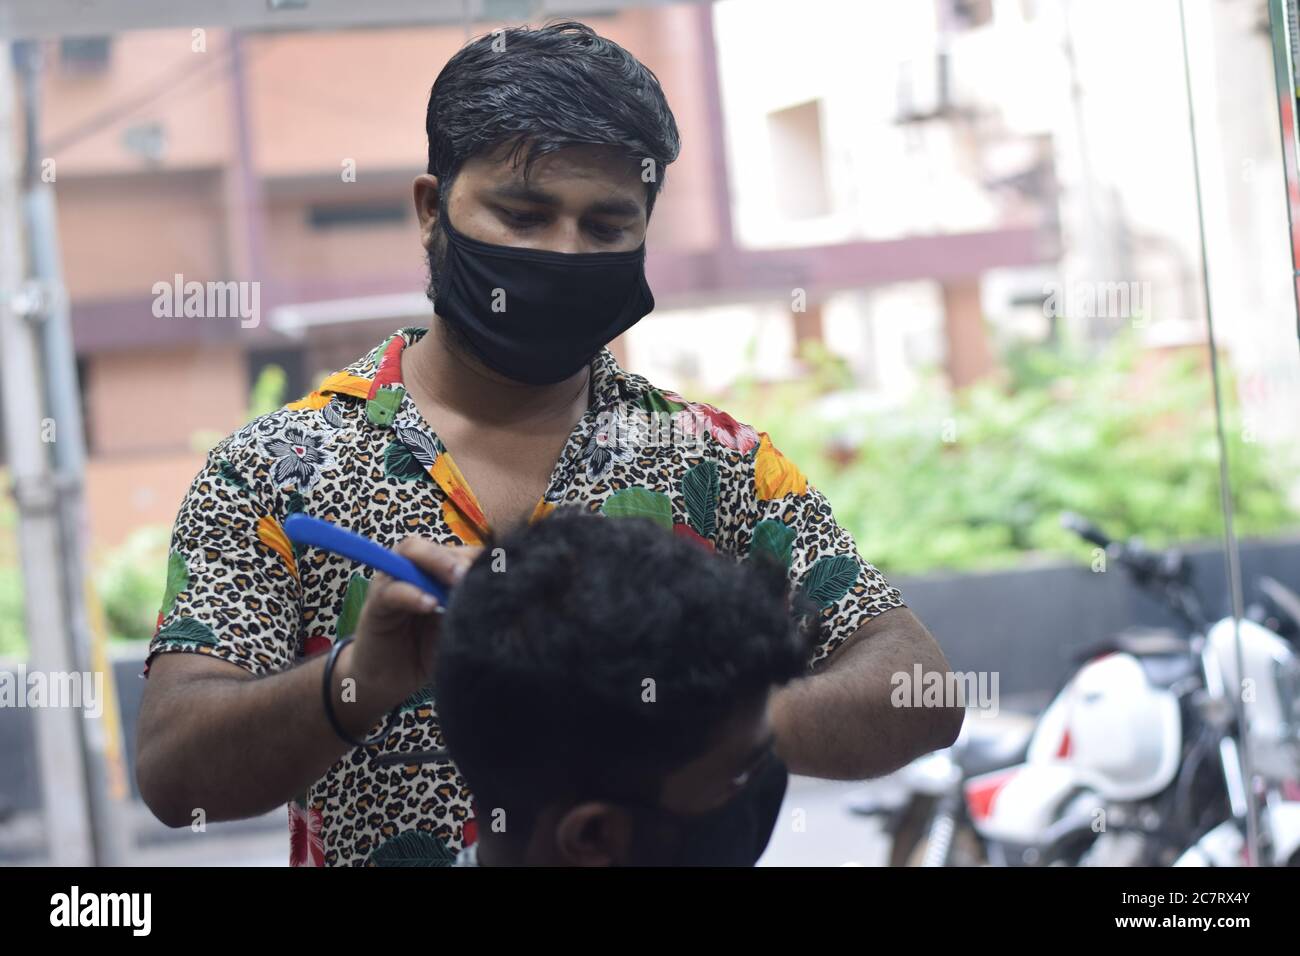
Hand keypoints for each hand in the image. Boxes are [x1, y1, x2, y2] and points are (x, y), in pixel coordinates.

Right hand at [343, 538, 479, 716]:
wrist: (391, 681)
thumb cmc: (428, 650)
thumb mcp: (456, 627)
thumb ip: (471, 608)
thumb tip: (499, 595)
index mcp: (438, 573)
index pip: (461, 553)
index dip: (478, 560)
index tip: (496, 575)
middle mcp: (415, 569)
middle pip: (436, 545)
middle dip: (458, 557)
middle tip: (473, 575)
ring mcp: (392, 581)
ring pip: (410, 552)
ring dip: (436, 563)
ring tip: (456, 582)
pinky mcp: (375, 604)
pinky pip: (392, 590)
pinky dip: (411, 594)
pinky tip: (429, 605)